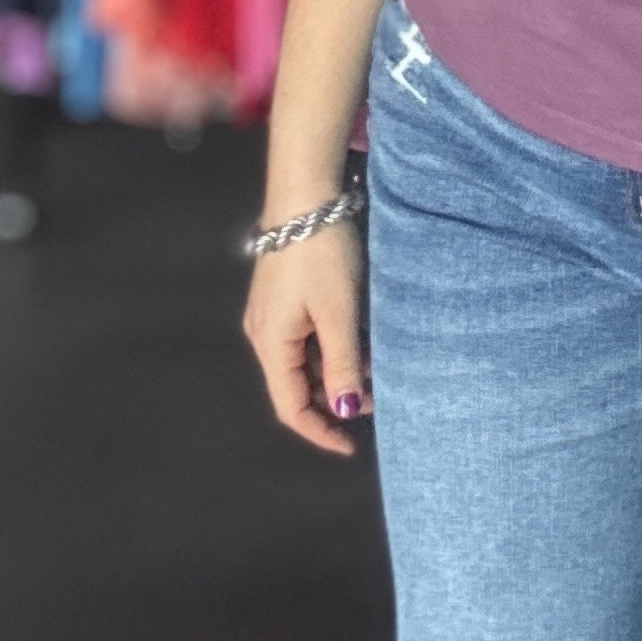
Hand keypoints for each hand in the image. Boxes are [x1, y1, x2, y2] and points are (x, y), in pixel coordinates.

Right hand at [243, 218, 369, 457]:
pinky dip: (333, 348)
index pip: (290, 406)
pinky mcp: (286, 296)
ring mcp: (274, 314)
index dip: (320, 431)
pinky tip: (363, 342)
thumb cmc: (322, 253)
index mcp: (271, 342)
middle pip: (296, 386)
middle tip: (376, 402)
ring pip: (304, 361)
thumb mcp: (339, 313)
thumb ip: (342, 364)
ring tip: (376, 371)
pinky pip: (307, 338)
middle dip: (333, 400)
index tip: (351, 446)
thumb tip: (344, 411)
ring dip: (336, 373)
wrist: (307, 194)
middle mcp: (265, 333)